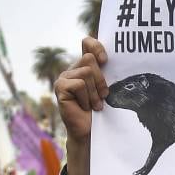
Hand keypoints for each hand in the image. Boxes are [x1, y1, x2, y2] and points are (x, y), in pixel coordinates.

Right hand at [56, 37, 108, 174]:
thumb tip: (115, 58)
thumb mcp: (106, 88)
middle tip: (102, 96)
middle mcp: (72, 69)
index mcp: (84, 66)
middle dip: (100, 79)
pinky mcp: (60, 87)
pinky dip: (86, 98)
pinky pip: (79, 85)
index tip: (105, 60)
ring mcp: (64, 78)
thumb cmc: (100, 111)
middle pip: (89, 59)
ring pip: (86, 73)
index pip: (87, 43)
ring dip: (94, 93)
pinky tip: (84, 107)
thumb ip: (106, 72)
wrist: (91, 132)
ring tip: (93, 105)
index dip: (96, 46)